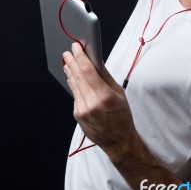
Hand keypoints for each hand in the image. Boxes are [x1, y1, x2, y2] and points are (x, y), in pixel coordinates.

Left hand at [62, 43, 136, 159]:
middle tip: (69, 51)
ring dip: (70, 71)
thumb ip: (106, 77)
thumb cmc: (122, 116)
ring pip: (74, 85)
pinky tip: (72, 76)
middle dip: (72, 61)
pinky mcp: (77, 114)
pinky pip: (74, 94)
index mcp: (104, 96)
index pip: (88, 71)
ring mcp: (82, 110)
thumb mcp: (120, 93)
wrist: (118, 141)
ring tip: (68, 61)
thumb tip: (97, 61)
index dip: (80, 57)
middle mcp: (91, 103)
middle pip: (77, 76)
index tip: (76, 47)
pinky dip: (73, 83)